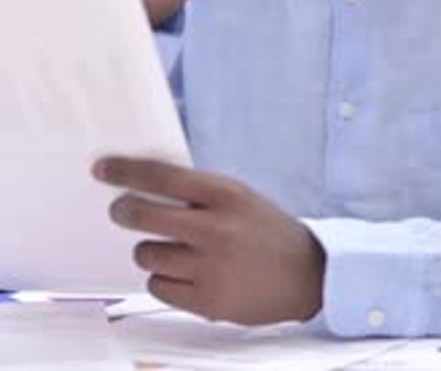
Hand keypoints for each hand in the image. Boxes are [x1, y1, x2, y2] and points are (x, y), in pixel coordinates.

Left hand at [93, 157, 324, 324]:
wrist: (307, 274)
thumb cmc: (266, 230)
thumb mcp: (239, 197)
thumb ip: (199, 192)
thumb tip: (146, 184)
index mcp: (225, 195)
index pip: (162, 177)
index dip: (126, 172)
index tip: (102, 170)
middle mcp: (216, 229)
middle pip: (144, 216)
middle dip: (124, 211)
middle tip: (120, 210)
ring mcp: (211, 268)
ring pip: (147, 254)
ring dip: (151, 250)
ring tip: (173, 249)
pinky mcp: (208, 302)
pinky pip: (158, 287)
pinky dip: (164, 279)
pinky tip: (184, 273)